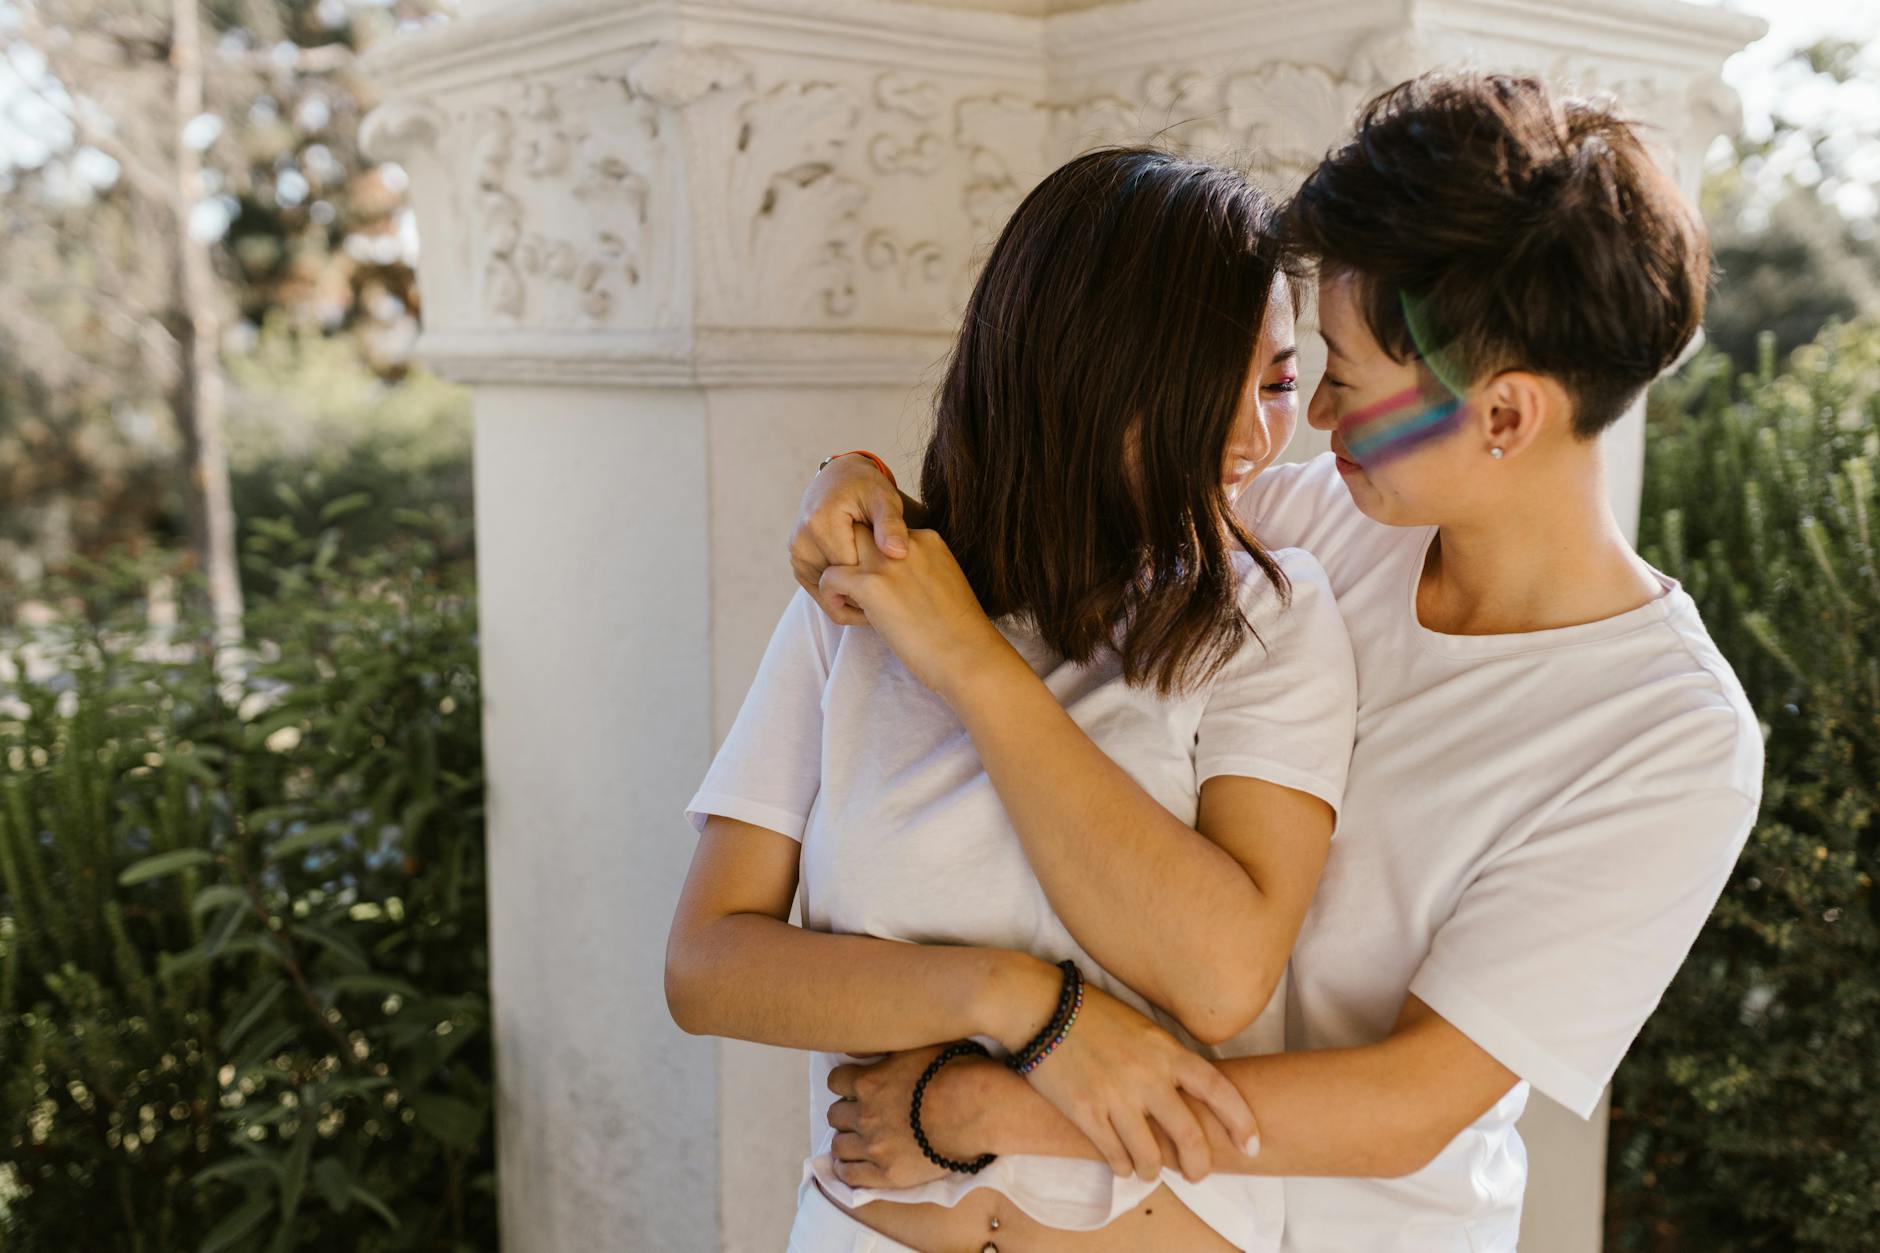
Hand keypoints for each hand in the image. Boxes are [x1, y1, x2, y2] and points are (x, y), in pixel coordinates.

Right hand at [790, 454, 909, 625]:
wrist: (840, 478)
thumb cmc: (867, 488)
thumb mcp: (885, 500)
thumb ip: (892, 525)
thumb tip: (898, 553)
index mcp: (821, 524)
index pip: (850, 571)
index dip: (876, 582)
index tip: (898, 585)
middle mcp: (801, 540)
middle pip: (837, 583)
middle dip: (863, 590)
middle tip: (890, 593)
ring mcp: (796, 552)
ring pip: (828, 590)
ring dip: (850, 594)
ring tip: (877, 593)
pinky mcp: (798, 561)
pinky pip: (820, 588)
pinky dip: (839, 592)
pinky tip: (861, 592)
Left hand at [817, 526, 1012, 702]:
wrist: (968, 656)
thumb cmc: (961, 634)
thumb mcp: (944, 586)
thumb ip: (919, 573)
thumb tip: (893, 584)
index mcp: (928, 540)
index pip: (885, 530)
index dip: (874, 555)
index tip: (881, 584)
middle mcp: (907, 543)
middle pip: (860, 530)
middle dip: (850, 555)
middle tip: (855, 588)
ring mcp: (888, 562)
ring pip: (839, 548)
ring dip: (838, 572)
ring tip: (850, 601)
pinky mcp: (872, 585)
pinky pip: (829, 577)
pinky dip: (830, 596)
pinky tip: (848, 614)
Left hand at [825, 1044, 989, 1190]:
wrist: (975, 1110)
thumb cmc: (955, 1071)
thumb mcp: (919, 1044)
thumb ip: (887, 1046)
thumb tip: (858, 1046)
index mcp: (869, 1082)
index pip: (835, 1081)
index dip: (845, 1083)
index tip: (857, 1087)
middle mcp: (865, 1114)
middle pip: (835, 1114)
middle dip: (846, 1112)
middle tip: (863, 1114)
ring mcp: (875, 1146)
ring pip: (839, 1145)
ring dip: (847, 1140)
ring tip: (860, 1140)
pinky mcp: (888, 1174)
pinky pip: (851, 1175)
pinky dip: (848, 1168)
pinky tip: (854, 1164)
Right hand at [1012, 980, 1256, 1183]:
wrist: (1041, 1008)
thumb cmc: (1093, 1014)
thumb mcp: (1143, 1027)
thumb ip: (1167, 1059)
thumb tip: (1187, 1094)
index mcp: (1166, 1051)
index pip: (1218, 1090)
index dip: (1240, 1121)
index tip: (1251, 1145)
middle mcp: (1147, 1076)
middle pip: (1189, 1136)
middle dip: (1199, 1165)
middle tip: (1196, 1174)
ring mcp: (1116, 1096)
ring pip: (1150, 1157)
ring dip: (1154, 1170)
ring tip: (1150, 1170)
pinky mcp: (1085, 1112)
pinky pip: (1115, 1156)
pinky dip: (1123, 1167)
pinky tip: (1123, 1164)